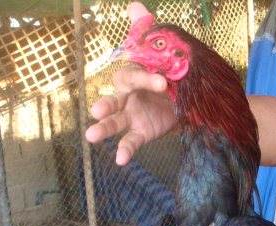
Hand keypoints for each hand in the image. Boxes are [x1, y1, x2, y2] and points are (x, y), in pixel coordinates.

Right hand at [84, 2, 176, 164]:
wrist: (183, 97)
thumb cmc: (167, 72)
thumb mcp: (161, 52)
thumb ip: (145, 31)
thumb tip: (134, 5)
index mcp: (131, 76)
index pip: (132, 75)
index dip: (145, 78)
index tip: (161, 81)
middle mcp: (126, 97)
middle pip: (112, 100)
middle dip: (105, 105)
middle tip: (96, 111)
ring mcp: (131, 116)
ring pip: (114, 122)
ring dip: (103, 129)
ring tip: (91, 136)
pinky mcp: (141, 132)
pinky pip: (131, 142)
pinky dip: (125, 150)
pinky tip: (120, 160)